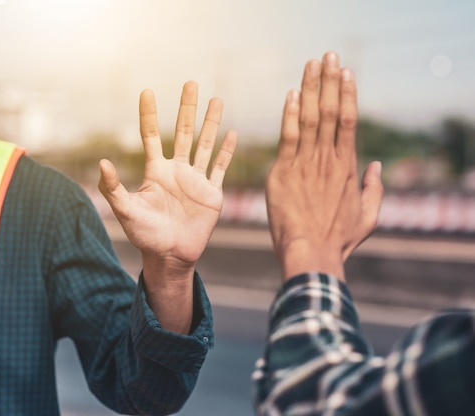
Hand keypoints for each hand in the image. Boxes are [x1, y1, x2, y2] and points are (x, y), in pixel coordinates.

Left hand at [99, 81, 236, 272]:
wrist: (170, 256)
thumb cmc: (145, 235)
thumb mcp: (125, 210)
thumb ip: (112, 187)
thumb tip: (102, 161)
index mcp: (156, 171)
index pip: (151, 135)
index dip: (149, 114)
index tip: (147, 91)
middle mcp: (177, 170)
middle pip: (183, 132)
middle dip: (187, 108)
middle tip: (190, 83)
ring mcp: (196, 180)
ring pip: (206, 144)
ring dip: (212, 123)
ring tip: (216, 99)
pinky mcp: (212, 193)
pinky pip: (221, 168)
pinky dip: (227, 152)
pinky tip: (233, 133)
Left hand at [265, 52, 383, 280]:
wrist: (311, 253)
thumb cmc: (338, 239)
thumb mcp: (368, 216)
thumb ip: (373, 188)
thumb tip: (377, 166)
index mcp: (347, 167)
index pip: (348, 121)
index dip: (347, 94)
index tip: (346, 72)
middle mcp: (328, 160)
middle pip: (331, 112)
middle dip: (330, 81)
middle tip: (329, 55)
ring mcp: (305, 165)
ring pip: (311, 118)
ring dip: (311, 88)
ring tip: (312, 64)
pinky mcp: (284, 173)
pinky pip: (288, 138)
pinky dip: (291, 115)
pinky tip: (292, 94)